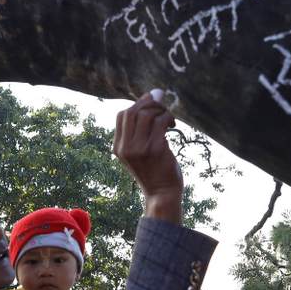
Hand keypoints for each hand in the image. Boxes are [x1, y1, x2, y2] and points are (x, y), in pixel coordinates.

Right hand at [113, 90, 183, 223]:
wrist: (162, 194)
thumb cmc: (154, 171)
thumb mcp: (139, 152)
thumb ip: (140, 130)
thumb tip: (152, 95)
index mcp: (118, 147)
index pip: (122, 115)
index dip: (137, 104)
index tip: (151, 102)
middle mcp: (125, 148)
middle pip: (133, 111)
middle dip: (149, 103)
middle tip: (162, 105)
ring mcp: (139, 149)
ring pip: (148, 115)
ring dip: (162, 111)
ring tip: (169, 119)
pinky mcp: (155, 149)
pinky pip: (161, 123)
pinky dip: (168, 119)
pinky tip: (172, 125)